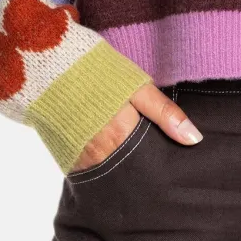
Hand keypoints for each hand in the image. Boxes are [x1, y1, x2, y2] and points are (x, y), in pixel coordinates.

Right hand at [68, 83, 203, 172]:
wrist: (46, 65)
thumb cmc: (95, 70)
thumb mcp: (136, 85)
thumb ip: (165, 113)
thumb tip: (194, 139)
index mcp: (122, 135)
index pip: (149, 163)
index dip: (160, 164)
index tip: (169, 166)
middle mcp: (100, 153)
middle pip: (129, 172)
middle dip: (141, 172)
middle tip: (151, 165)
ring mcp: (80, 157)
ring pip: (109, 174)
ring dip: (120, 170)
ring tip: (129, 161)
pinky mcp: (64, 155)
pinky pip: (88, 172)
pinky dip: (100, 167)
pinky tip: (106, 157)